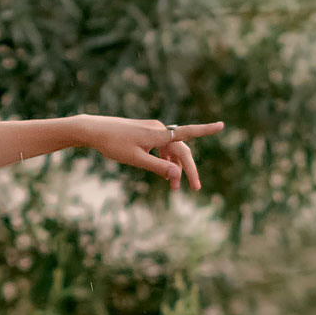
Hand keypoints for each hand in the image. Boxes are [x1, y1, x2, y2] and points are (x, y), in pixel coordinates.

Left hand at [80, 116, 223, 189]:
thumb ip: (158, 167)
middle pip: (181, 149)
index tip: (222, 126)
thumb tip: (178, 175)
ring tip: (175, 189)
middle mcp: (159, 129)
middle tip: (195, 188)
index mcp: (158, 134)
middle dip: (188, 169)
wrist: (94, 130)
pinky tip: (165, 171)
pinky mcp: (145, 132)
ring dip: (175, 168)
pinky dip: (166, 160)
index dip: (206, 130)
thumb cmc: (113, 144)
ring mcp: (152, 129)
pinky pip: (162, 147)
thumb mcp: (136, 159)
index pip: (188, 133)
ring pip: (171, 150)